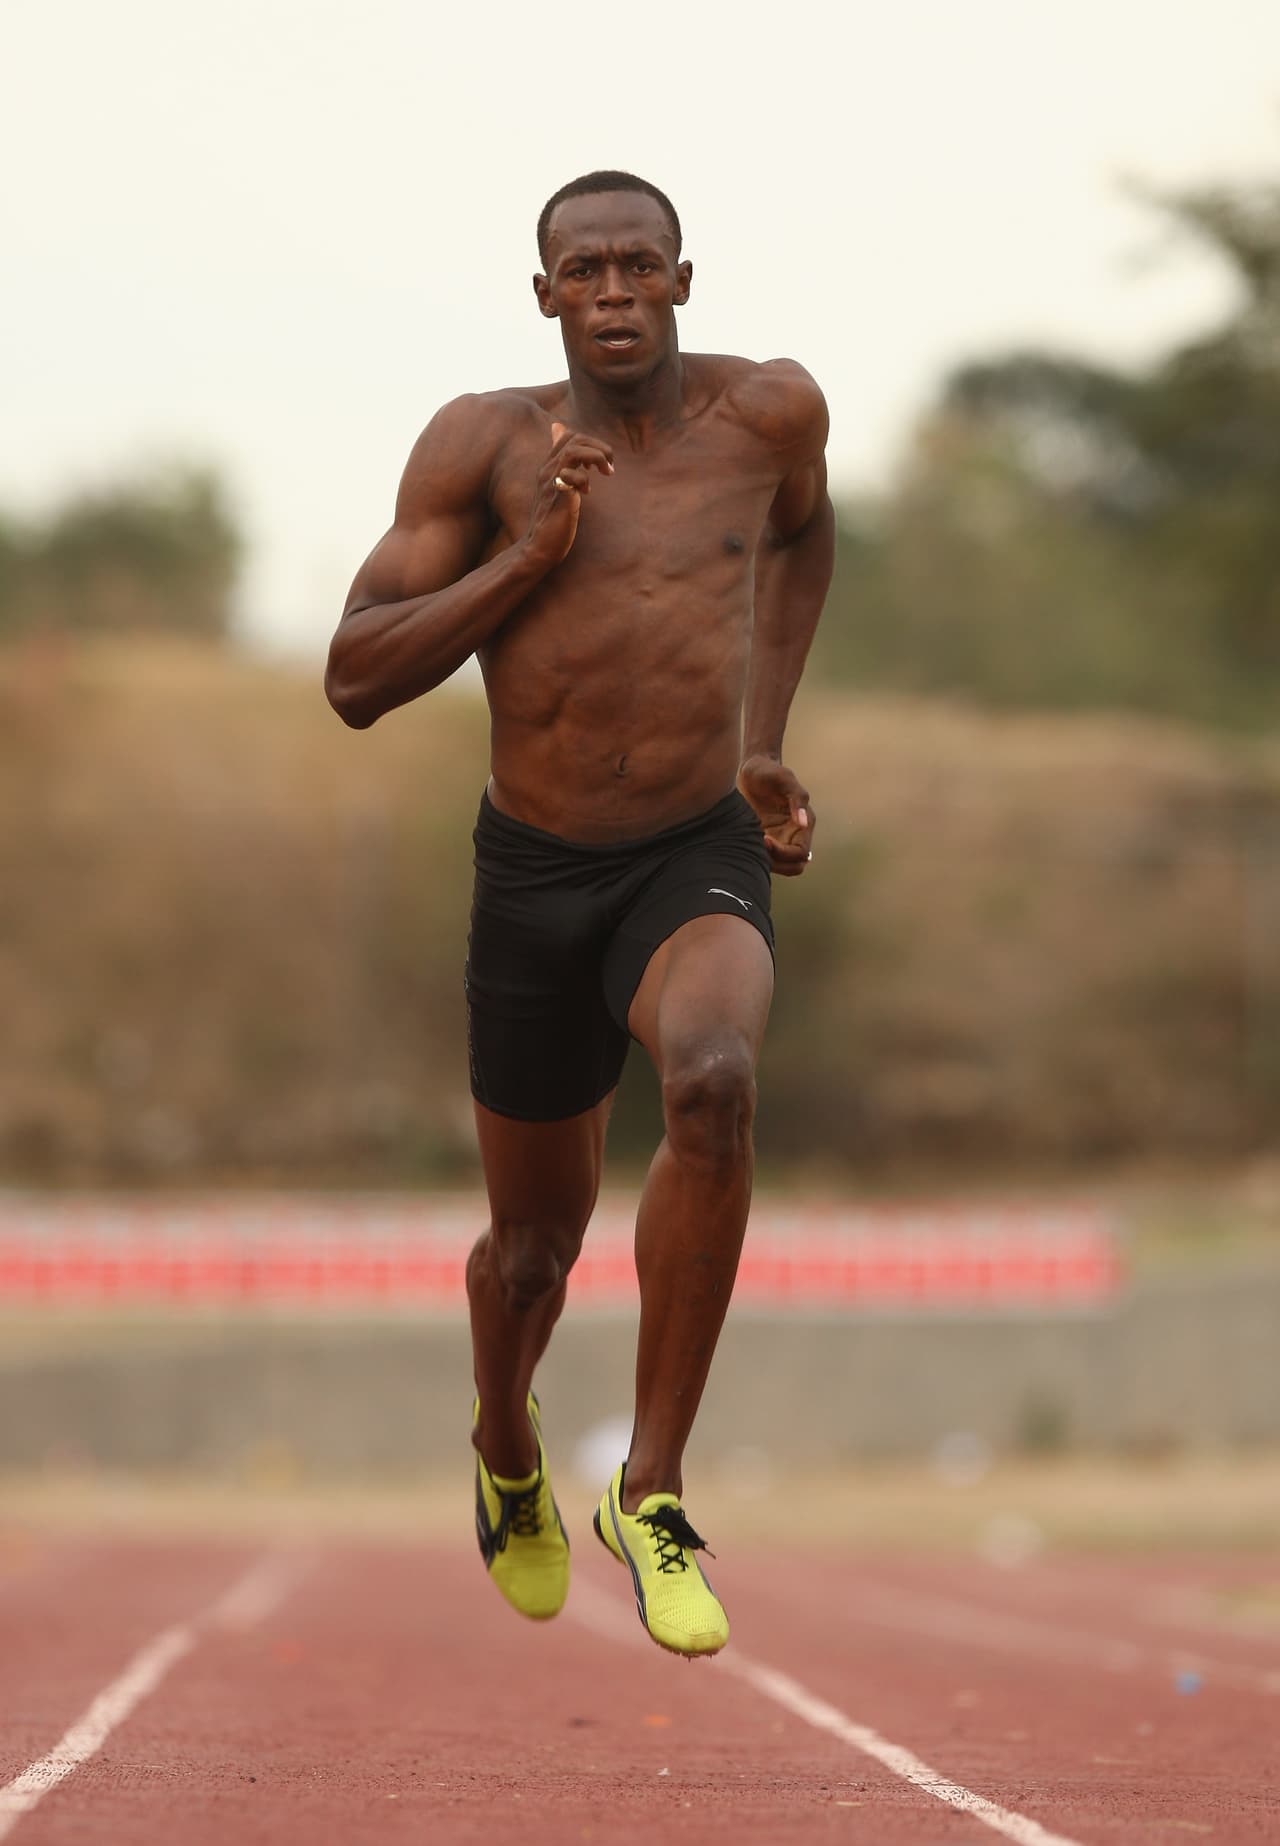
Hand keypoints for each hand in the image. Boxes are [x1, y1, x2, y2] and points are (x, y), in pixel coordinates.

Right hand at [525, 420, 613, 566]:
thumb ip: (566, 469)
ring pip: (574, 450)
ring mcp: (551, 482)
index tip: (597, 462)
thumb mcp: (560, 489)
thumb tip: (565, 448)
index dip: (588, 442)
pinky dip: (585, 479)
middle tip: (608, 466)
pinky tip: (586, 492)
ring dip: (597, 456)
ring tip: (606, 471)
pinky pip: (572, 475)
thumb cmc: (552, 520)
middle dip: (599, 447)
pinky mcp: (558, 497)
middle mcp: (547, 470)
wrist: (538, 547)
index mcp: (548, 466)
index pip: (567, 435)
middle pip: (574, 438)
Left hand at [737, 755, 813, 876]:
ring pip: (779, 867)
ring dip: (766, 862)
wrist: (749, 770)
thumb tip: (804, 823)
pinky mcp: (763, 840)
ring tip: (749, 842)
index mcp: (803, 825)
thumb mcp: (784, 778)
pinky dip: (756, 858)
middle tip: (758, 845)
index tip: (765, 839)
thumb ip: (797, 798)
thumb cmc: (769, 771)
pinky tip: (743, 842)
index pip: (801, 854)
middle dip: (777, 862)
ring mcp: (778, 840)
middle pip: (793, 866)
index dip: (784, 853)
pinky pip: (764, 860)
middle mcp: (793, 836)